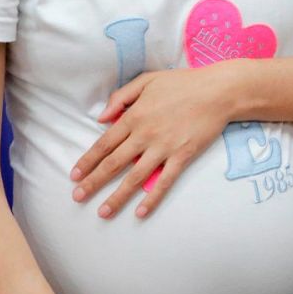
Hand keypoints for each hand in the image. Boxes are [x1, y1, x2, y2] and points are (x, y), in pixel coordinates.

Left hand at [71, 67, 236, 219]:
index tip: (75, 174)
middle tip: (78, 197)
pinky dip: (152, 198)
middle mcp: (145, 134)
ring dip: (117, 196)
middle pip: (114, 163)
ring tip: (103, 212)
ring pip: (135, 177)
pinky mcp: (182, 156)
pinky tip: (140, 213)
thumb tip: (101, 117)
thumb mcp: (147, 80)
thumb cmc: (182, 82)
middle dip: (94, 182)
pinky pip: (164, 181)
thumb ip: (121, 97)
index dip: (88, 160)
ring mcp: (164, 147)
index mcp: (135, 116)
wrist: (218, 91)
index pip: (105, 142)